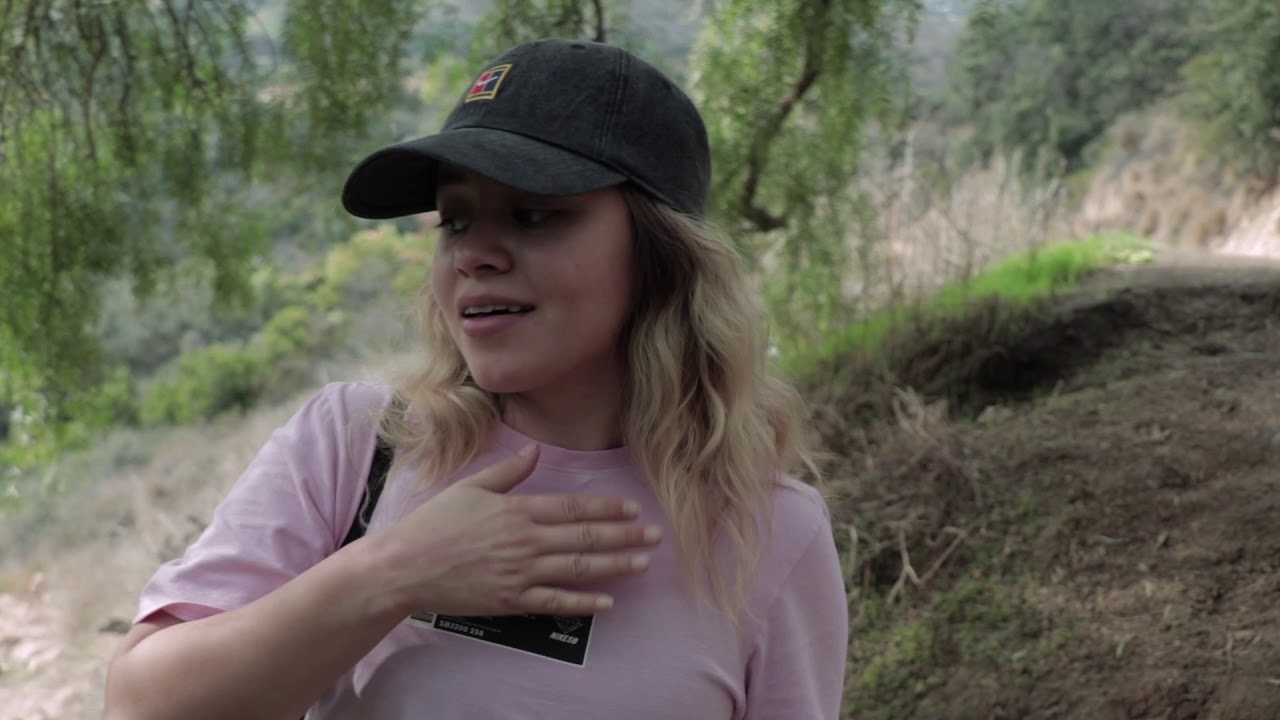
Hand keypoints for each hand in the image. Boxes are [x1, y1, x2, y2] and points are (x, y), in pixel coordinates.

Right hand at [376, 444, 660, 616]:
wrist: (405, 567)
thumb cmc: (434, 524)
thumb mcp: (471, 487)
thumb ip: (508, 470)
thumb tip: (535, 449)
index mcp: (517, 511)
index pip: (573, 508)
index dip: (606, 509)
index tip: (632, 508)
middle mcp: (525, 542)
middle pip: (585, 538)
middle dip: (624, 536)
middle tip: (654, 535)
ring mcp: (520, 573)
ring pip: (578, 569)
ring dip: (615, 566)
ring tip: (643, 563)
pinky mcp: (512, 600)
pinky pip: (555, 601)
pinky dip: (583, 603)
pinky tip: (607, 602)